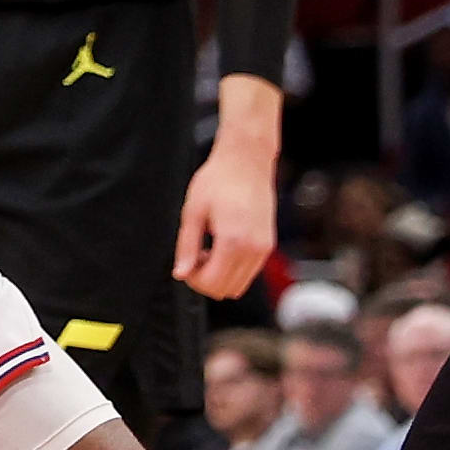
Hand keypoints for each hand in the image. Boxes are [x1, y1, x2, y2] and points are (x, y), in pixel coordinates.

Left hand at [174, 110, 283, 300]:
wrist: (247, 160)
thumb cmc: (218, 179)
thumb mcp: (193, 211)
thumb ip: (186, 246)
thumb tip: (180, 273)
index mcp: (233, 241)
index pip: (213, 283)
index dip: (193, 280)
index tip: (186, 263)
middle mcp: (254, 249)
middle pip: (227, 289)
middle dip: (205, 280)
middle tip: (194, 256)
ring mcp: (264, 248)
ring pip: (239, 285)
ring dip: (220, 275)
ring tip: (207, 250)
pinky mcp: (269, 244)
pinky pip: (249, 272)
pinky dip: (232, 268)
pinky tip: (220, 246)